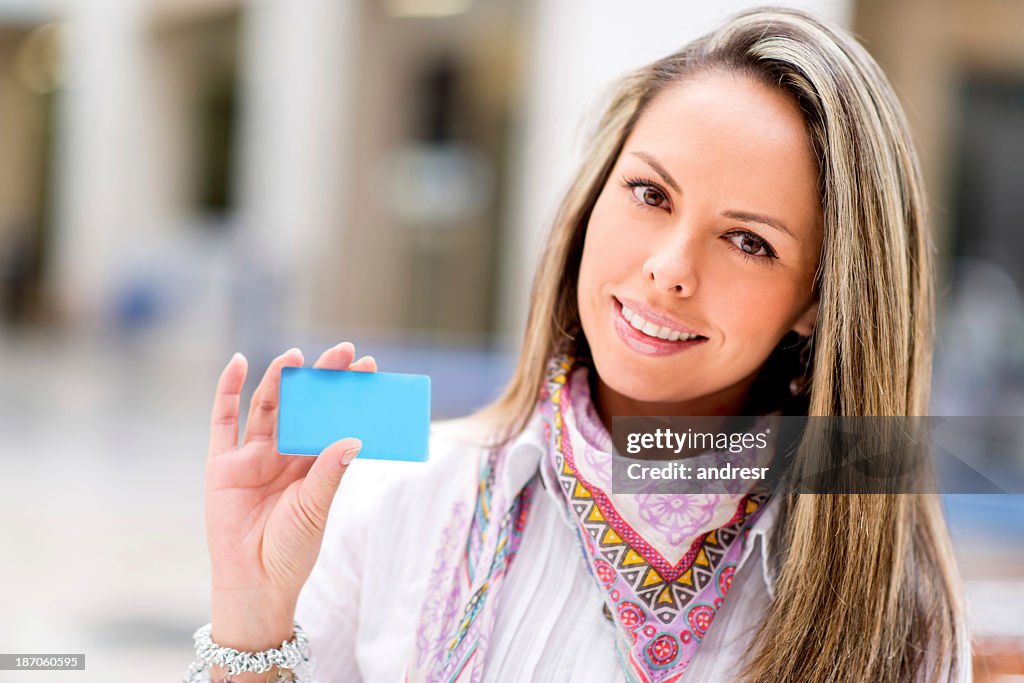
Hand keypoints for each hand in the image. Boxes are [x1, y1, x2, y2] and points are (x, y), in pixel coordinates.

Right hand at [204, 342, 376, 650]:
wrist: (254, 581)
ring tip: (296, 356)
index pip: (333, 419)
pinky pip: (223, 420)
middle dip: (322, 379)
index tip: (369, 367)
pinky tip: (239, 362)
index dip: (348, 393)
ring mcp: (252, 457)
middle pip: (303, 407)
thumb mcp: (316, 508)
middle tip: (344, 351)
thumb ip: (330, 472)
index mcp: (312, 464)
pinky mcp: (222, 463)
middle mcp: (283, 455)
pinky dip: (228, 390)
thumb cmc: (291, 550)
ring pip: (267, 407)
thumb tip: (353, 437)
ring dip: (280, 379)